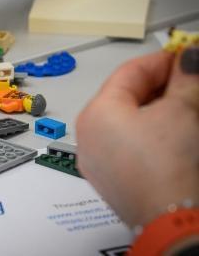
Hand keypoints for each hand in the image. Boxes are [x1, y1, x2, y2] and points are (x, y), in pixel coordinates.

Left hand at [76, 48, 198, 227]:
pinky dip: (149, 134)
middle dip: (161, 86)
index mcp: (95, 112)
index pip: (129, 72)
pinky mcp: (111, 179)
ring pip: (127, 122)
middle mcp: (88, 135)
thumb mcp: (182, 110)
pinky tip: (173, 135)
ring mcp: (96, 160)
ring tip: (185, 108)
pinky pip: (127, 144)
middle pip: (125, 96)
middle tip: (188, 81)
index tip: (185, 57)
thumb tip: (190, 58)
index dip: (162, 61)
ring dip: (157, 110)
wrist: (171, 219)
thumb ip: (186, 77)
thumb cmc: (168, 169)